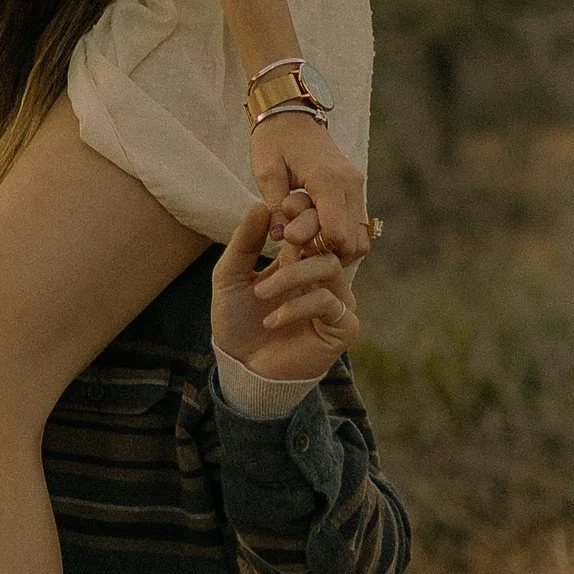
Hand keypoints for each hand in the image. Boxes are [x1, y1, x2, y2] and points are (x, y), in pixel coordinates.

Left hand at [212, 199, 363, 378]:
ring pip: (328, 267)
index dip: (301, 210)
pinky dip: (297, 307)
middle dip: (305, 232)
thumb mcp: (230, 277)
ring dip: (292, 276)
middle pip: (327, 237)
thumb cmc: (236, 323)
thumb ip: (244, 242)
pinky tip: (271, 320)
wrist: (242, 369)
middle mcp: (322, 275)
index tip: (280, 204)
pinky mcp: (342, 326)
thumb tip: (259, 204)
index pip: (312, 222)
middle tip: (282, 238)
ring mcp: (336, 299)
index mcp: (299, 259)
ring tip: (261, 293)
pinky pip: (328, 302)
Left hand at [246, 109, 369, 258]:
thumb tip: (281, 238)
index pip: (336, 234)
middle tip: (296, 239)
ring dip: (335, 247)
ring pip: (360, 238)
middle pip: (352, 242)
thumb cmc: (274, 140)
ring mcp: (357, 187)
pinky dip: (341, 238)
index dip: (313, 246)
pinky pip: (358, 227)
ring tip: (306, 238)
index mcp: (328, 179)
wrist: (291, 115)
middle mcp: (350, 184)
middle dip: (324, 249)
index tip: (289, 238)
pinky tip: (315, 232)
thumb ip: (275, 207)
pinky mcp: (356, 190)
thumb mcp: (266, 173)